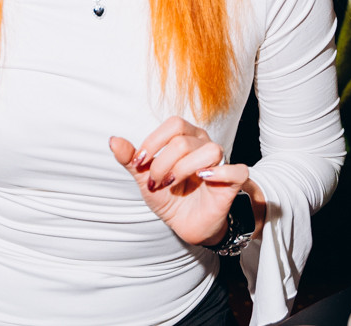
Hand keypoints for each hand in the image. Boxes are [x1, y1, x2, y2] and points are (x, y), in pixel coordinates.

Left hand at [109, 117, 252, 246]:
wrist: (187, 225)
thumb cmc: (170, 196)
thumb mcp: (144, 178)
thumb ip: (131, 159)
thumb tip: (113, 140)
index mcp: (186, 137)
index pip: (173, 125)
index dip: (153, 142)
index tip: (138, 164)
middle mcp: (204, 145)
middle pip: (183, 142)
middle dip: (162, 164)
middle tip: (155, 183)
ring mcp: (220, 163)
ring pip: (209, 151)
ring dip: (184, 169)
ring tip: (172, 185)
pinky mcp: (233, 182)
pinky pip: (237, 170)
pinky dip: (221, 174)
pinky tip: (202, 181)